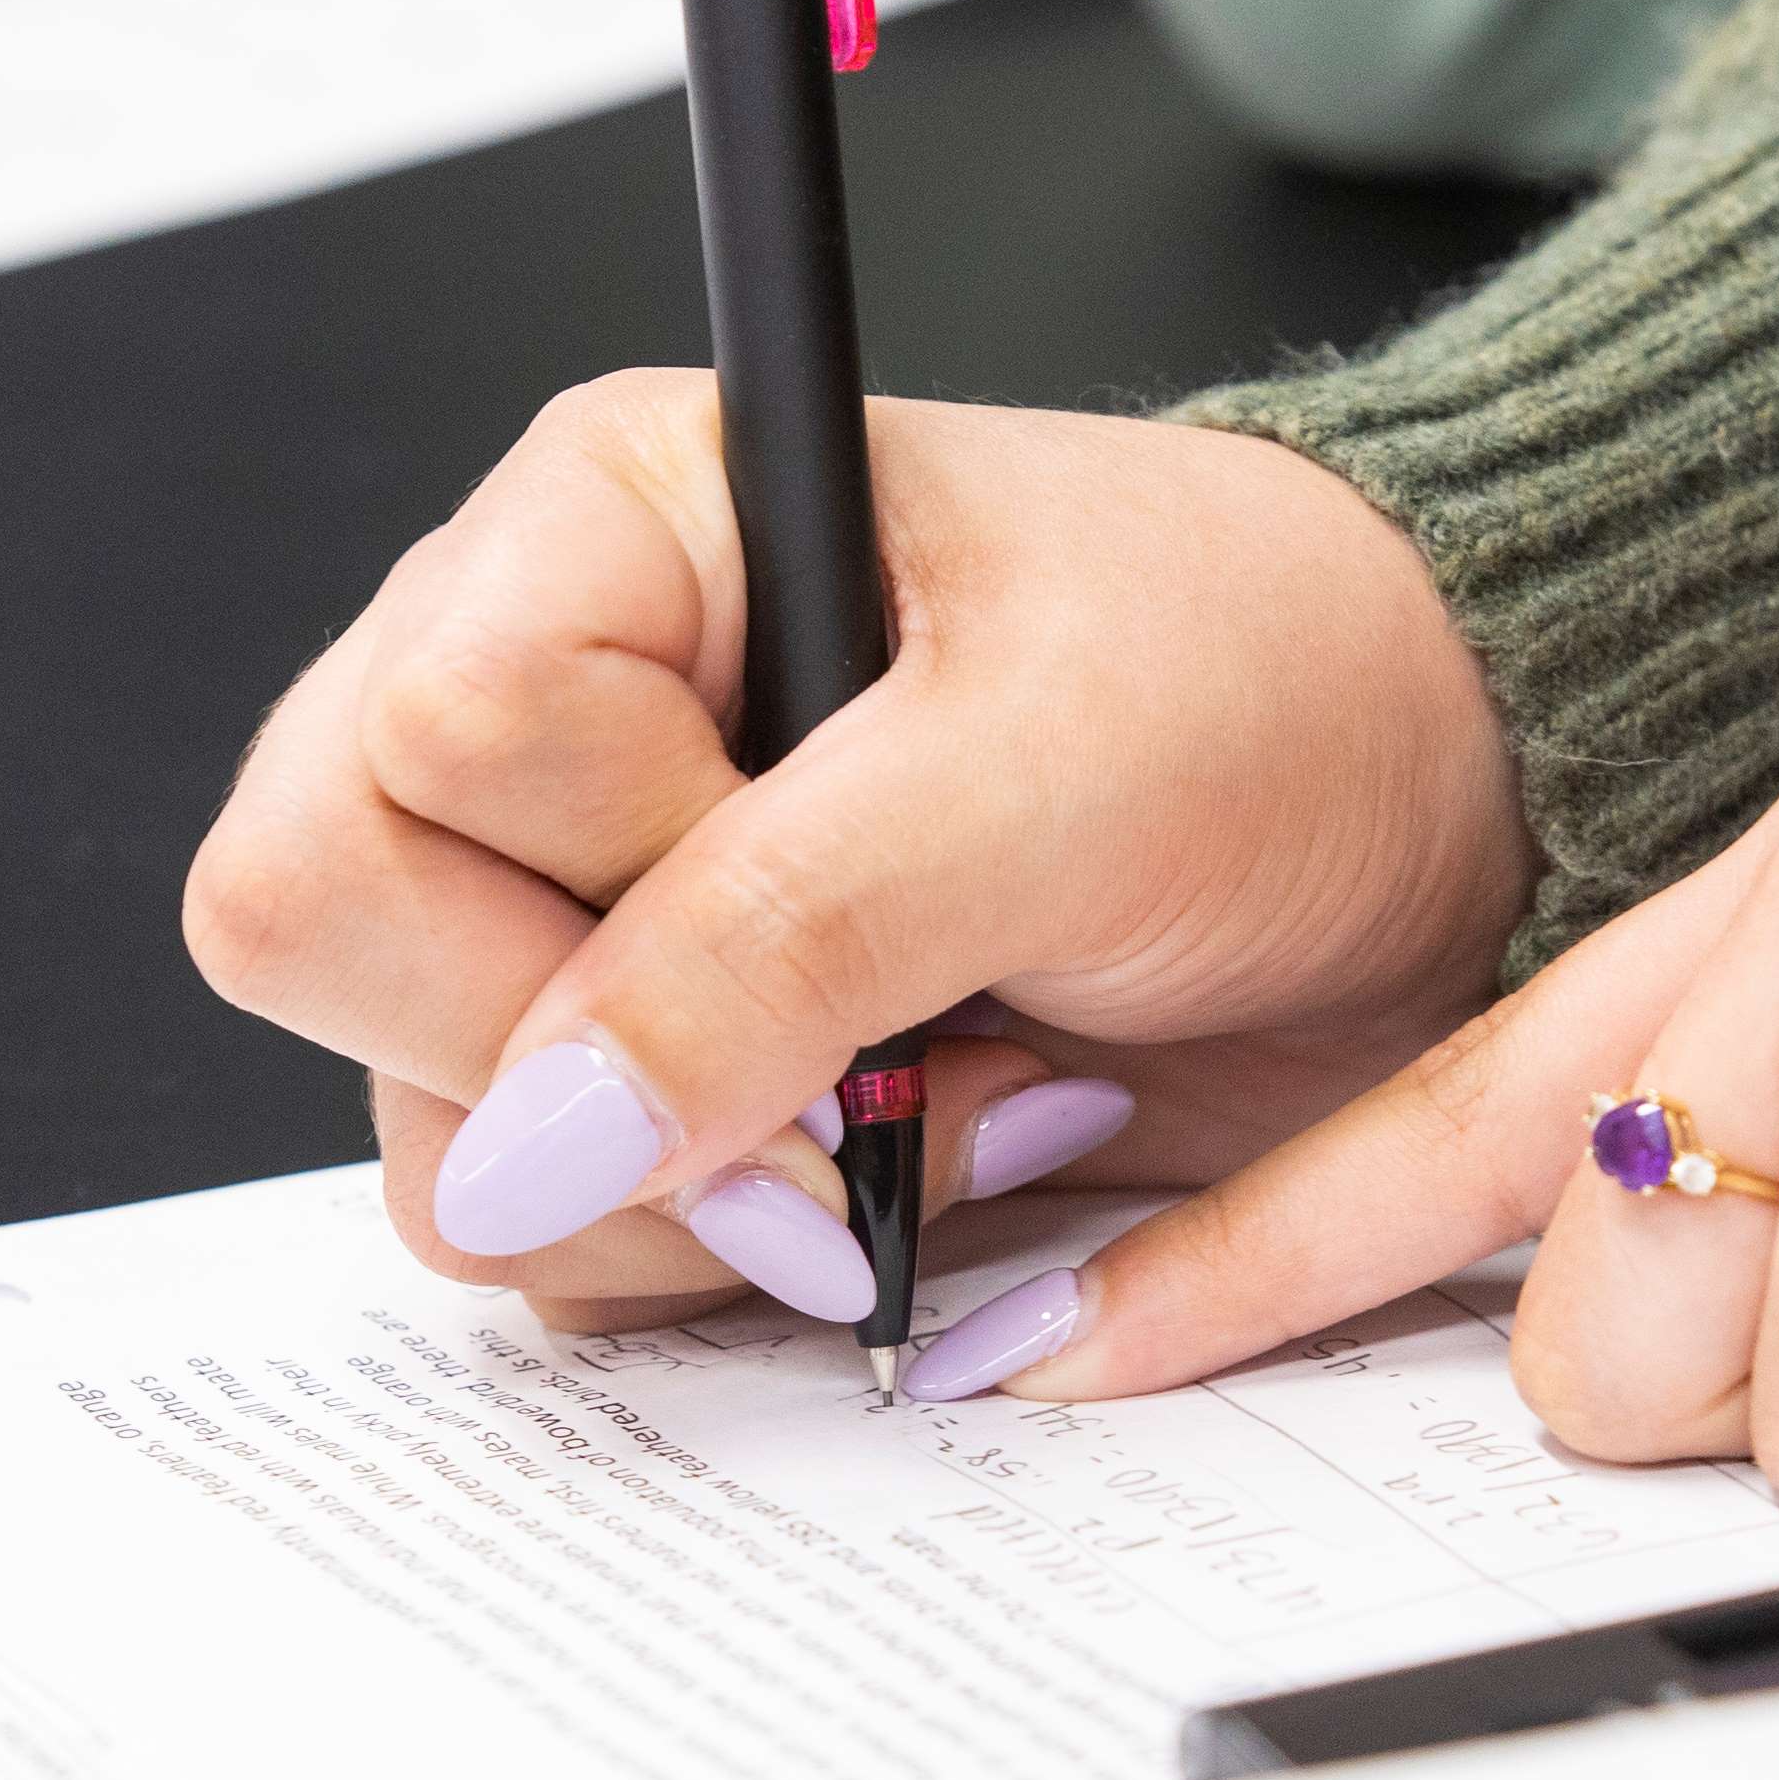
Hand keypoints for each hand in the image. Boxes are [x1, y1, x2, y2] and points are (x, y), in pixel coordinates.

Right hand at [183, 375, 1527, 1328]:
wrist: (1448, 808)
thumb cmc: (1280, 693)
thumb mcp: (1050, 781)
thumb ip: (780, 938)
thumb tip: (536, 1134)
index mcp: (610, 532)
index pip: (416, 751)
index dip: (609, 875)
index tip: (842, 887)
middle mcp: (558, 709)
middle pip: (330, 936)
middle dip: (601, 1066)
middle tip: (855, 1062)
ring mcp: (600, 909)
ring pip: (438, 1130)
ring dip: (699, 1184)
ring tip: (934, 1092)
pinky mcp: (684, 1074)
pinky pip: (563, 1231)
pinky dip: (737, 1248)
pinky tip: (917, 1155)